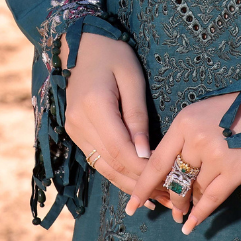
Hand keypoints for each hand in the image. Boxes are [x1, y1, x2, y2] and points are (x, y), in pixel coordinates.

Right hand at [62, 32, 170, 207]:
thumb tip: (145, 153)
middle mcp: (78, 123)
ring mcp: (73, 130)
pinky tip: (134, 180)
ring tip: (154, 196)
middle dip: (139, 183)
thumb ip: (137, 116)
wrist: (81, 44)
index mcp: (94, 106)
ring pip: (102, 167)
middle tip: (166, 195)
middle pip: (111, 164)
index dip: (143, 169)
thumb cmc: (113, 54)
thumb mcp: (132, 78)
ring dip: (127, 184)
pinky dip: (115, 172)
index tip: (167, 179)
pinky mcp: (74, 132)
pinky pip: (96, 158)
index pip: (120, 149)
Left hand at [125, 88, 240, 232]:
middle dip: (170, 198)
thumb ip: (182, 139)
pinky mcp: (235, 170)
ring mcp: (216, 156)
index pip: (157, 161)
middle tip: (169, 208)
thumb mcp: (200, 114)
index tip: (132, 205)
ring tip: (183, 212)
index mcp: (184, 122)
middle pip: (174, 180)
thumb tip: (167, 172)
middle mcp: (196, 139)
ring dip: (187, 203)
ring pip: (193, 190)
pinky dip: (199, 214)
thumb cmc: (234, 108)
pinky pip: (212, 199)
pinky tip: (190, 225)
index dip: (143, 186)